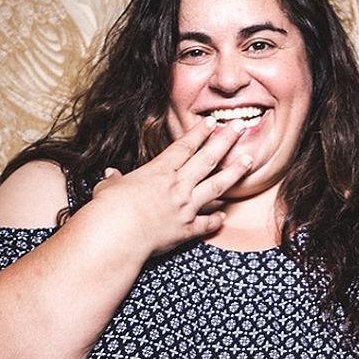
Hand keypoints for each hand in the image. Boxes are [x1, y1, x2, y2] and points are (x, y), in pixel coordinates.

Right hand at [91, 117, 251, 255]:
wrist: (116, 236)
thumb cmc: (108, 210)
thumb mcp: (109, 189)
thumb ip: (114, 180)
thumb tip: (111, 175)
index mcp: (159, 171)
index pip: (184, 146)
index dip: (200, 133)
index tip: (213, 122)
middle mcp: (177, 186)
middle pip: (208, 158)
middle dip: (226, 141)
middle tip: (240, 127)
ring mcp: (185, 207)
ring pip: (217, 186)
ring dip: (235, 172)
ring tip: (250, 160)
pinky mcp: (186, 230)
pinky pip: (207, 223)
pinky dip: (216, 220)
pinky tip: (224, 216)